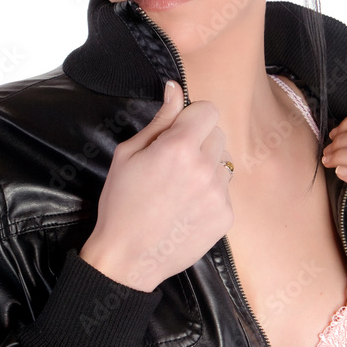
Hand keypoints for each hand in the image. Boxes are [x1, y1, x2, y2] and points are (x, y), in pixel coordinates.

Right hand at [79, 80, 234, 290]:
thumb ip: (159, 120)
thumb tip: (175, 88)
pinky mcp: (225, 216)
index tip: (178, 132)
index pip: (208, 110)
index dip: (192, 118)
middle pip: (218, 134)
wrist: (128, 258)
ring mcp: (218, 194)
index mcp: (179, 148)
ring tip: (180, 188)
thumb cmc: (121, 203)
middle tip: (173, 164)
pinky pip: (225, 190)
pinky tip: (186, 207)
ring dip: (207, 167)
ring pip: (224, 162)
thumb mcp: (128, 155)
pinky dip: (209, 193)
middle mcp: (204, 168)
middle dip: (198, 141)